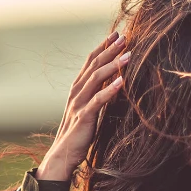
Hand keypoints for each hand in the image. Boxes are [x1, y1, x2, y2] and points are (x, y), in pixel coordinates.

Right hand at [36, 32, 129, 180]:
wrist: (61, 156)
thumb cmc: (77, 134)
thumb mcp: (88, 110)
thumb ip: (97, 95)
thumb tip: (114, 82)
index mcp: (77, 89)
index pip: (90, 62)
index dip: (103, 47)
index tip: (116, 35)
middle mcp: (76, 92)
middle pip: (94, 65)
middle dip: (110, 50)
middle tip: (125, 36)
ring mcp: (78, 103)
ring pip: (96, 78)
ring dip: (113, 65)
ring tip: (129, 55)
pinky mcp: (84, 117)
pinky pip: (98, 100)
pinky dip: (109, 89)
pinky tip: (121, 81)